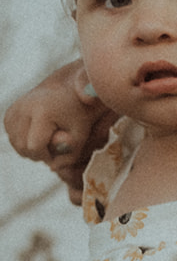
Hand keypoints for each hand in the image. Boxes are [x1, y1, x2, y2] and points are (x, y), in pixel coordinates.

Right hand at [4, 61, 113, 203]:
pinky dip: (24, 140)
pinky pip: (12, 136)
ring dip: (31, 149)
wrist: (69, 92)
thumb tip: (52, 168)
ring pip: (15, 143)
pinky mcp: (10, 112)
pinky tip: (38, 135)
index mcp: (42, 111)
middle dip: (39, 154)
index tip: (60, 152)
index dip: (48, 155)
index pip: (35, 147)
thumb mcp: (81, 135)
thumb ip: (70, 155)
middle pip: (23, 147)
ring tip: (48, 141)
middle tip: (54, 148)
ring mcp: (15, 108)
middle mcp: (24, 107)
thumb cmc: (78, 115)